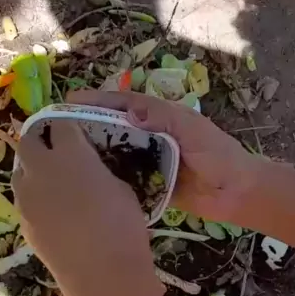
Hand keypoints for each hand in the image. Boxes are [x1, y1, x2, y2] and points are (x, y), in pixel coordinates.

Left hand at [12, 120, 153, 295]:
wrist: (102, 274)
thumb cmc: (123, 227)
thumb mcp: (120, 187)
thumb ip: (98, 170)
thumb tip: (89, 169)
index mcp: (71, 153)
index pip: (61, 123)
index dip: (68, 124)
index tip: (76, 130)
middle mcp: (41, 169)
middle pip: (29, 140)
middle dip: (40, 139)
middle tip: (56, 148)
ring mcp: (27, 197)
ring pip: (20, 171)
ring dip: (32, 168)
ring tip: (52, 180)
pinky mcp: (22, 221)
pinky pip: (24, 200)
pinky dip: (34, 197)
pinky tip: (52, 210)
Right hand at [69, 91, 257, 220]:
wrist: (238, 194)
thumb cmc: (220, 155)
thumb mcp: (193, 130)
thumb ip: (163, 119)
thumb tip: (128, 114)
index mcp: (160, 118)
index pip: (123, 105)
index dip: (97, 102)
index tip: (69, 102)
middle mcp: (150, 137)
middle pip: (113, 128)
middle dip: (87, 127)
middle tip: (56, 132)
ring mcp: (148, 161)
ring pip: (115, 154)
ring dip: (93, 154)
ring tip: (62, 158)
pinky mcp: (150, 185)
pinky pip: (124, 180)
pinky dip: (108, 180)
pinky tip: (86, 185)